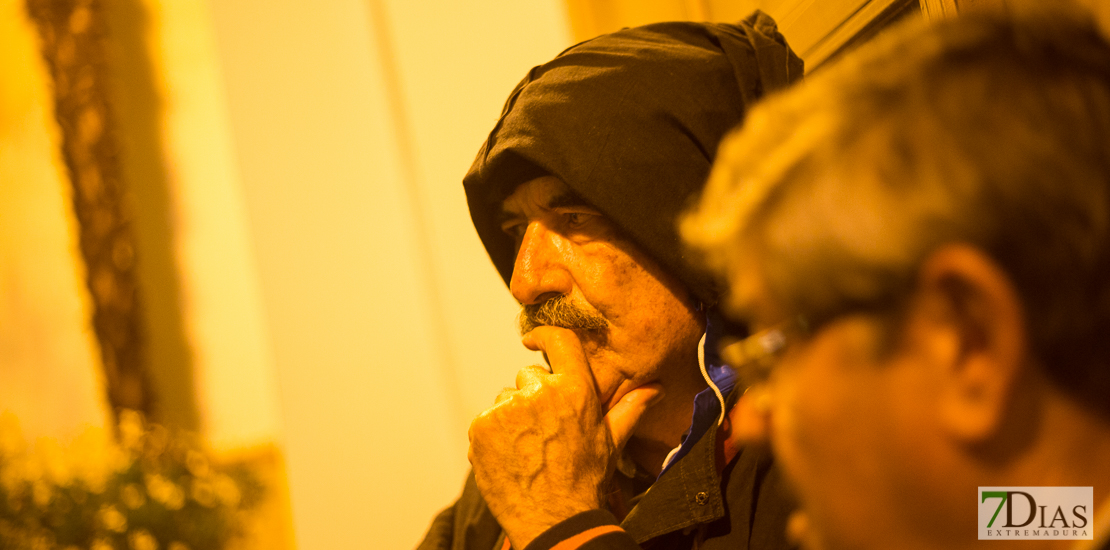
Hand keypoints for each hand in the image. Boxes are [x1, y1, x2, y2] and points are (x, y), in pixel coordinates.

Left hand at [468, 326, 663, 548]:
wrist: (555, 519)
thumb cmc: (585, 481)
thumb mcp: (612, 442)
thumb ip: (630, 409)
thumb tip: (654, 388)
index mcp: (575, 389)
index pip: (558, 340)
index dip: (546, 336)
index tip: (535, 339)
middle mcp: (540, 392)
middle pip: (528, 376)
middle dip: (534, 396)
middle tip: (544, 429)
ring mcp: (507, 408)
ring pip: (505, 399)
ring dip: (512, 418)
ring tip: (527, 448)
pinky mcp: (483, 427)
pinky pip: (486, 420)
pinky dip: (493, 436)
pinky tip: (510, 457)